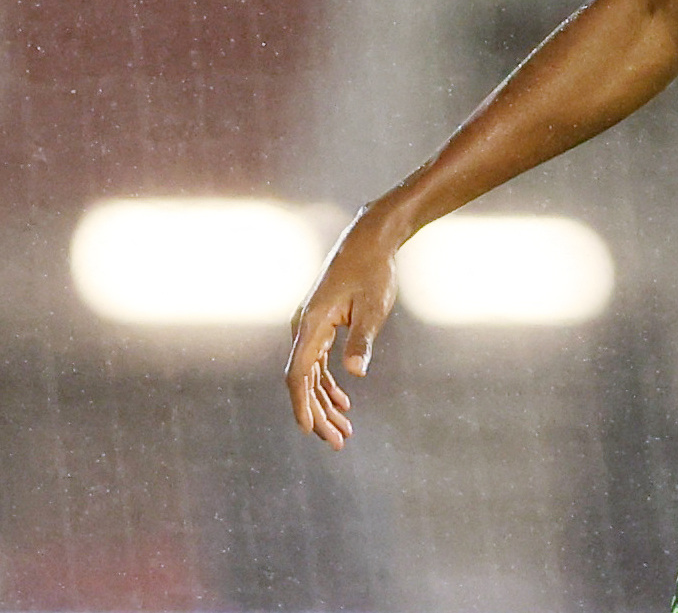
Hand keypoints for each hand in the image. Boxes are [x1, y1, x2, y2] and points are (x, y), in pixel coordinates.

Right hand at [284, 214, 400, 449]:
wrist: (370, 241)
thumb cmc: (373, 271)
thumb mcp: (372, 307)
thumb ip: (362, 340)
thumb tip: (355, 373)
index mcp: (310, 325)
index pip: (297, 374)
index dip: (301, 405)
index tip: (309, 431)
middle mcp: (303, 328)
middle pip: (302, 381)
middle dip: (318, 414)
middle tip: (338, 442)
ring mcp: (310, 327)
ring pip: (310, 375)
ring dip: (324, 404)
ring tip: (343, 432)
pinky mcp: (321, 325)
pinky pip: (318, 363)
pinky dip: (328, 385)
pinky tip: (343, 403)